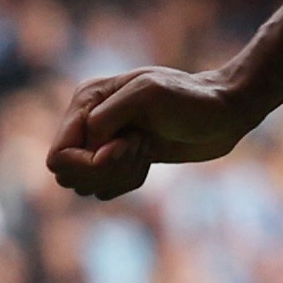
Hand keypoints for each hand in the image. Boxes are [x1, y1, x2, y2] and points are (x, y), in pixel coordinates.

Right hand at [46, 64, 263, 196]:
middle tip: (139, 147)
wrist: (224, 112)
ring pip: (85, 184)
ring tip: (146, 150)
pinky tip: (149, 160)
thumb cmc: (191, 99)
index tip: (126, 146)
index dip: (88, 164)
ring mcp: (103, 141)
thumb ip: (108, 117)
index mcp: (86, 99)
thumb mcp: (148, 95)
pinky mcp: (120, 159)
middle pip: (67, 174)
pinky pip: (106, 188)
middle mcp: (88, 120)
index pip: (59, 155)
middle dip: (104, 172)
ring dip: (118, 176)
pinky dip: (128, 181)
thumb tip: (91, 148)